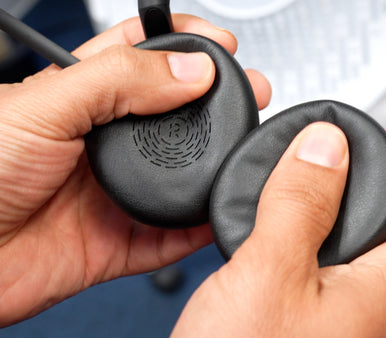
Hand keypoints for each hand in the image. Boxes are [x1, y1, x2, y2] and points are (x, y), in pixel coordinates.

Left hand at [0, 14, 270, 326]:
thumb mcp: (44, 104)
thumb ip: (120, 80)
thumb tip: (191, 71)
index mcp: (80, 97)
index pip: (142, 53)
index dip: (184, 42)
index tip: (220, 44)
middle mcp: (103, 143)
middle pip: (175, 114)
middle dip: (218, 100)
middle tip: (251, 91)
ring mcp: (113, 193)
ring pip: (181, 176)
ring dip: (218, 163)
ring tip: (250, 147)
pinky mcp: (118, 242)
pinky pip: (171, 236)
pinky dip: (200, 227)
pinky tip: (220, 212)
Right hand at [172, 123, 385, 336]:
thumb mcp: (270, 273)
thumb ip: (301, 203)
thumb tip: (326, 145)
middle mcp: (384, 315)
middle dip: (377, 187)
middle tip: (341, 161)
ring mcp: (354, 329)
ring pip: (365, 257)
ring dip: (339, 217)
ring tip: (304, 192)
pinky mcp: (320, 336)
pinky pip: (332, 281)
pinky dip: (311, 249)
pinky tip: (276, 243)